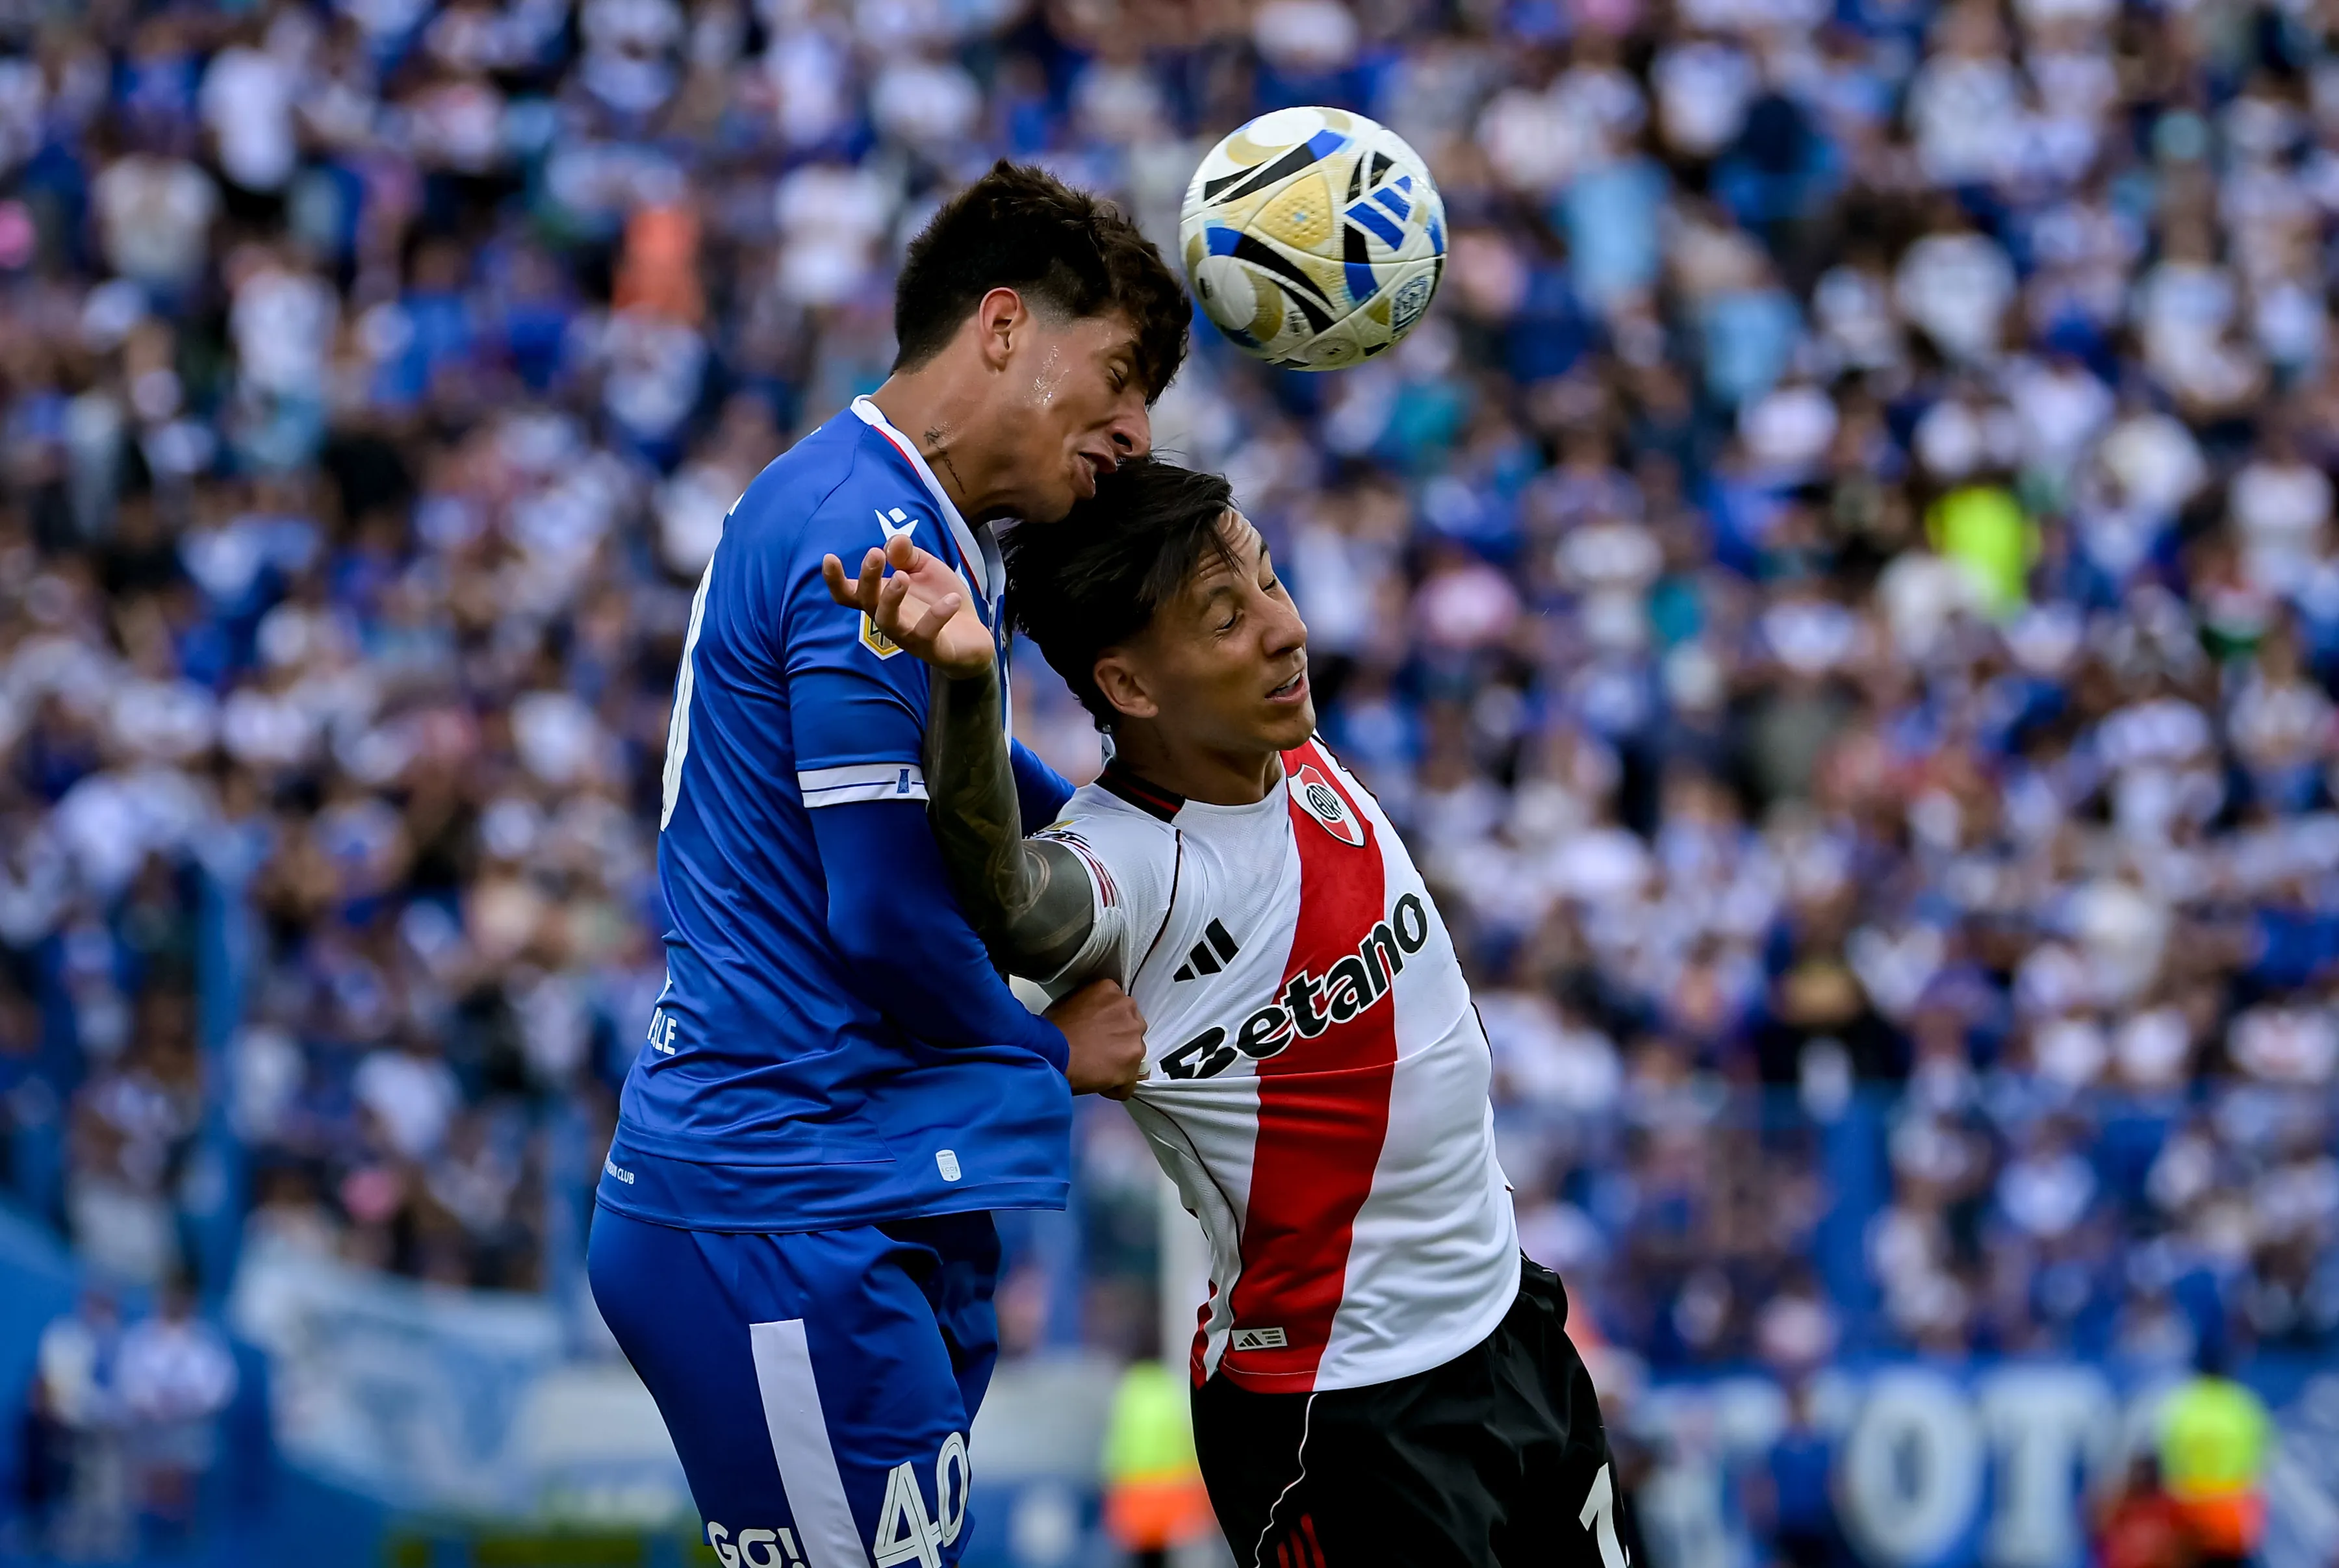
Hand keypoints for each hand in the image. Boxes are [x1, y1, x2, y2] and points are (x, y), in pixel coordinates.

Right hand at [820, 531, 992, 677]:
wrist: (972, 635)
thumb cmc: (938, 598)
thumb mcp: (925, 568)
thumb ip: (908, 555)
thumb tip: (894, 542)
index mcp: (880, 598)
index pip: (848, 593)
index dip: (834, 579)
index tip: (829, 557)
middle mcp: (887, 618)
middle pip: (866, 601)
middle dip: (867, 577)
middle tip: (875, 554)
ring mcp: (907, 635)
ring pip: (887, 621)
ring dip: (891, 597)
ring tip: (903, 577)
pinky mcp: (930, 649)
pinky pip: (927, 634)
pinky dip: (938, 615)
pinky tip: (951, 599)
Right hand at [1048, 978, 1148, 1099]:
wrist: (1050, 1052)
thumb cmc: (1051, 1031)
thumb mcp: (1068, 1003)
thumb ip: (1089, 1007)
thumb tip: (1093, 1020)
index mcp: (1111, 991)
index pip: (1120, 1008)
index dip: (1109, 1024)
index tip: (1099, 1034)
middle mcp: (1128, 1009)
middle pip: (1131, 1028)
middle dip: (1119, 1040)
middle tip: (1098, 1051)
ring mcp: (1133, 1037)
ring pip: (1134, 1054)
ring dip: (1120, 1063)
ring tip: (1097, 1070)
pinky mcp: (1132, 1063)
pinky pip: (1129, 1082)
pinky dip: (1117, 1087)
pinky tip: (1100, 1085)